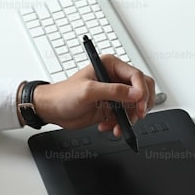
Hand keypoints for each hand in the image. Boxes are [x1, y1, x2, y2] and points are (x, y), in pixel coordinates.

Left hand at [32, 55, 154, 133]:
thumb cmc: (63, 94)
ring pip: (135, 106)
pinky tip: (109, 127)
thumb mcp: (88, 91)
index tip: (139, 103)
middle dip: (141, 104)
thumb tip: (135, 93)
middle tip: (137, 115)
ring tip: (118, 126)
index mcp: (110, 66)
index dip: (141, 90)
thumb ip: (113, 91)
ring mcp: (114, 95)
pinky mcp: (112, 108)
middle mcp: (115, 79)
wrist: (52, 110)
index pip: (136, 76)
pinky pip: (126, 117)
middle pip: (142, 89)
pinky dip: (121, 125)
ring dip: (130, 118)